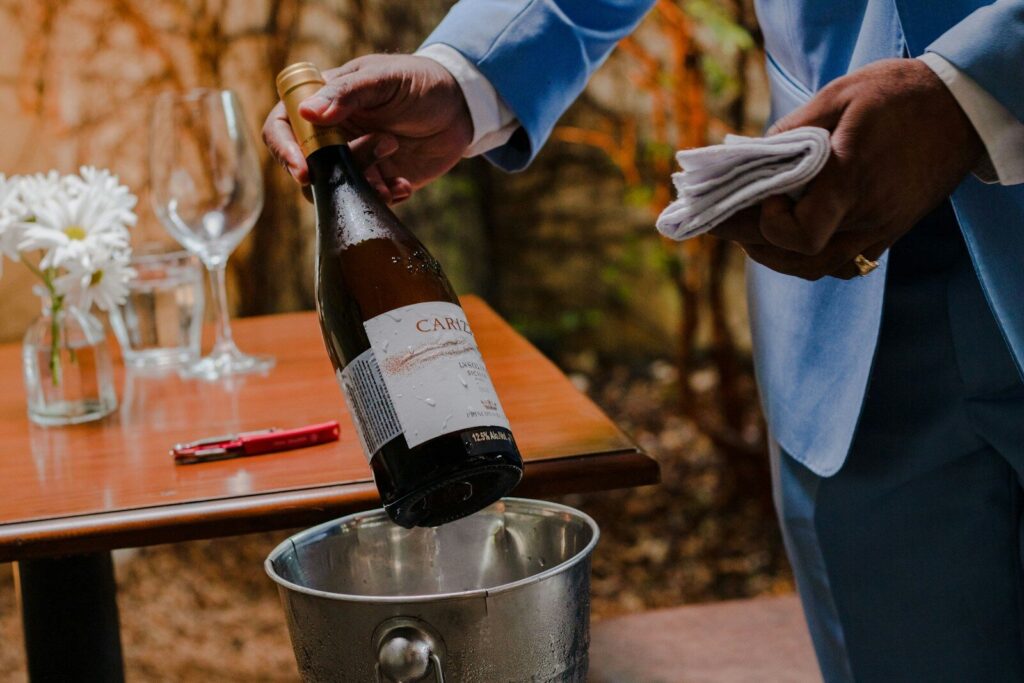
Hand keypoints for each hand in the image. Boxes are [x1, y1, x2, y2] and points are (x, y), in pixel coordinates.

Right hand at [262, 54, 473, 203]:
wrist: (461, 108)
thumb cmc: (419, 81)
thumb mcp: (384, 78)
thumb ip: (347, 93)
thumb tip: (307, 112)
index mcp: (322, 103)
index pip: (282, 128)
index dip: (285, 150)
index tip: (304, 170)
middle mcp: (332, 135)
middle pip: (307, 167)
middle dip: (336, 170)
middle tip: (381, 147)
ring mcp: (354, 161)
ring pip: (337, 189)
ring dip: (366, 185)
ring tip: (397, 158)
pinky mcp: (379, 182)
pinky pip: (369, 201)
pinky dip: (386, 198)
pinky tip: (406, 184)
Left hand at [713, 58, 982, 279]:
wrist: (961, 108)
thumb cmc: (897, 95)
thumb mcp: (839, 95)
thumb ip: (793, 130)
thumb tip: (752, 156)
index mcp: (852, 179)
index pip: (803, 234)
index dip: (770, 225)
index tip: (760, 195)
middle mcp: (868, 215)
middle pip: (801, 259)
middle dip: (756, 243)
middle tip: (724, 221)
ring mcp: (881, 230)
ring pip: (819, 269)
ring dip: (778, 257)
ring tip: (749, 234)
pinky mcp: (889, 233)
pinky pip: (843, 265)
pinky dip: (810, 261)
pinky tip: (790, 241)